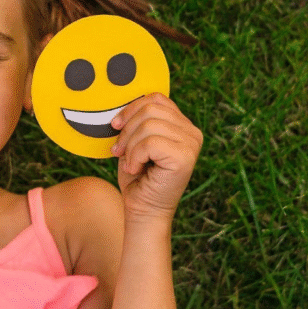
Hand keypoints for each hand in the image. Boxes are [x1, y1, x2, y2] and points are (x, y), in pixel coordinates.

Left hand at [109, 93, 202, 222]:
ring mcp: (191, 144)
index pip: (155, 98)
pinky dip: (135, 156)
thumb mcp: (135, 142)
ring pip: (148, 125)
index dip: (131, 109)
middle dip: (127, 130)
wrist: (143, 210)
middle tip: (118, 151)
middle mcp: (192, 132)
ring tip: (130, 163)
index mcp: (182, 125)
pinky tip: (136, 169)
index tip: (115, 126)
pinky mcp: (184, 158)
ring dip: (129, 146)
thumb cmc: (137, 177)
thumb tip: (121, 102)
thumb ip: (138, 121)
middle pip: (151, 109)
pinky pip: (150, 142)